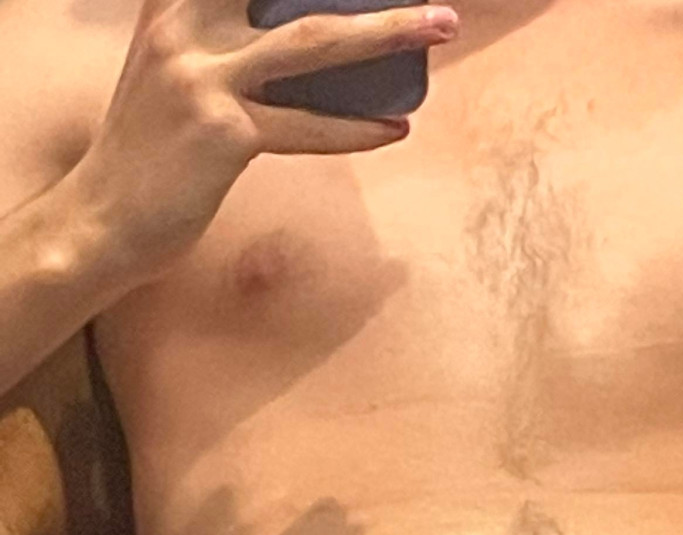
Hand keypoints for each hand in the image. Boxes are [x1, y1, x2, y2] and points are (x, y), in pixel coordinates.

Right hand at [61, 0, 458, 284]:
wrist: (99, 221)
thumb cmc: (146, 156)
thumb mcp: (167, 78)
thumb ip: (211, 46)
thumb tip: (288, 46)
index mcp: (174, 6)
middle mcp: (185, 28)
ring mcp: (204, 79)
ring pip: (316, 43)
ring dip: (388, 32)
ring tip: (441, 26)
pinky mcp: (224, 134)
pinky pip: (308, 128)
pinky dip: (357, 131)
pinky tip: (394, 130)